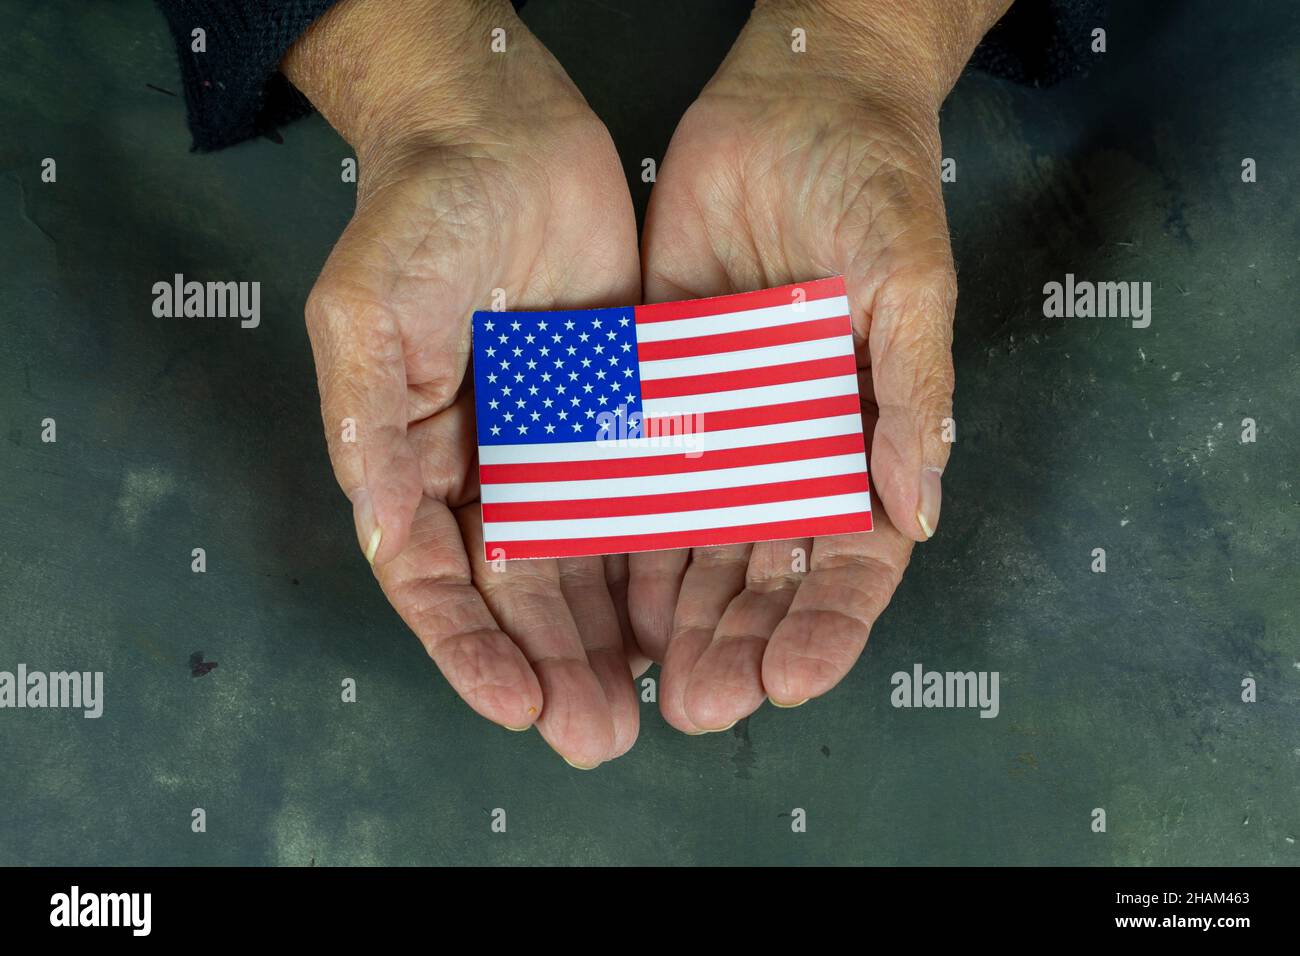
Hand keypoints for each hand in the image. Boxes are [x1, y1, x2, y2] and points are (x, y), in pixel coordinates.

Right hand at [284, 0, 643, 766]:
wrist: (501, 131)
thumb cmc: (418, 216)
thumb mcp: (366, 323)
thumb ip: (375, 436)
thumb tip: (390, 545)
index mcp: (418, 461)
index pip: (440, 580)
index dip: (471, 650)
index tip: (515, 705)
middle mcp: (492, 469)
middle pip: (525, 590)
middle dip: (558, 663)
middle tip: (598, 732)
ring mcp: (563, 445)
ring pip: (592, 559)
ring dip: (615, 633)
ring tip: (649, 700)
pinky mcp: (627, 411)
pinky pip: (647, 495)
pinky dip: (664, 555)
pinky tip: (688, 608)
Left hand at [629, 0, 1007, 731]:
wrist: (795, 101)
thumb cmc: (874, 183)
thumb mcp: (911, 286)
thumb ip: (912, 399)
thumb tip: (919, 515)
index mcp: (864, 436)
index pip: (853, 557)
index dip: (829, 624)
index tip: (795, 678)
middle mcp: (790, 448)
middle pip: (767, 570)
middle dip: (741, 641)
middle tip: (704, 704)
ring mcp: (723, 425)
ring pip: (699, 542)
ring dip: (680, 613)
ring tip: (651, 674)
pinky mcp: (661, 389)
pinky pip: (639, 472)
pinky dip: (624, 534)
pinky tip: (605, 590)